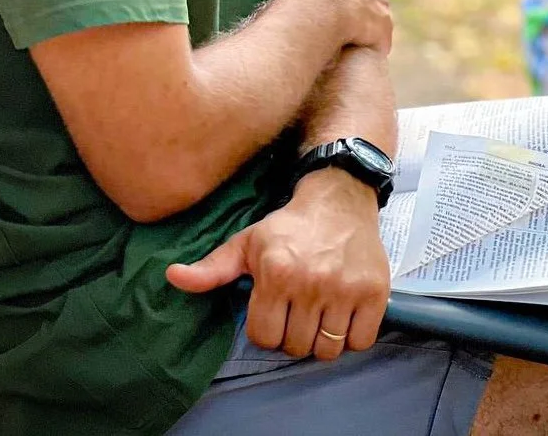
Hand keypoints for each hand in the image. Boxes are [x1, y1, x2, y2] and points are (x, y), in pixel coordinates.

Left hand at [166, 168, 389, 360]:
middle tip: (300, 308)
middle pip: (296, 347)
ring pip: (327, 350)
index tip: (276, 308)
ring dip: (323, 338)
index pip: (265, 338)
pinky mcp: (375, 291)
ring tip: (321, 312)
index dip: (268, 327)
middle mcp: (311, 282)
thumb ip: (212, 267)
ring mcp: (346, 288)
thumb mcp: (247, 242)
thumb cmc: (289, 225)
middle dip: (295, 333)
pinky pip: (360, 342)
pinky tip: (344, 313)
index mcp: (276, 273)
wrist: (340, 196)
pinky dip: (352, 336)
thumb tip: (172, 276)